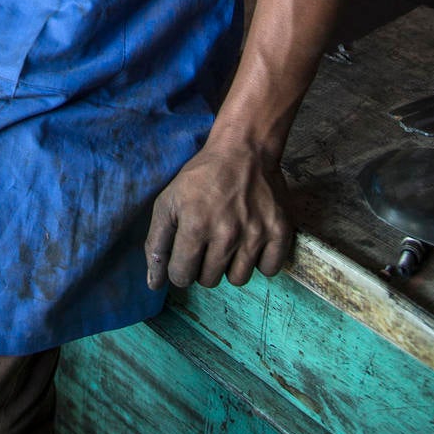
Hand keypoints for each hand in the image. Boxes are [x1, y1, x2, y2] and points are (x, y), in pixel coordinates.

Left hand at [144, 143, 291, 290]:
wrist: (244, 149)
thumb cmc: (201, 177)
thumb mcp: (168, 201)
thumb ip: (156, 243)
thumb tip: (153, 284)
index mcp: (194, 226)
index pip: (181, 277)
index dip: (180, 267)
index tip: (186, 252)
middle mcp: (226, 234)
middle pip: (209, 281)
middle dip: (204, 264)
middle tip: (209, 239)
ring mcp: (255, 235)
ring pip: (238, 279)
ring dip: (231, 264)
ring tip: (230, 238)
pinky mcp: (280, 232)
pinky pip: (268, 270)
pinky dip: (260, 260)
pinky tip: (252, 239)